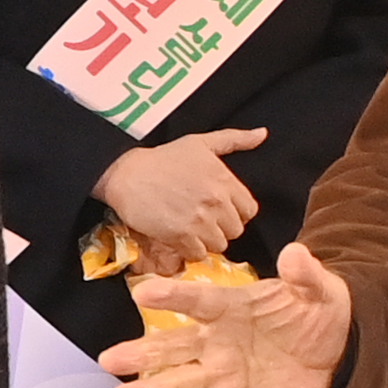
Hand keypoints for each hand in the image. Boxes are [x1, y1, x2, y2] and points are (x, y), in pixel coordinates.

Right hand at [94, 126, 266, 266]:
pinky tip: (179, 239)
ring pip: (218, 244)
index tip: (219, 211)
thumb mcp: (200, 142)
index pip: (249, 211)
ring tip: (189, 231)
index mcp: (225, 181)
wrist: (125, 174)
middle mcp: (217, 201)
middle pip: (235, 230)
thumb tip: (262, 133)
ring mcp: (199, 220)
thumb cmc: (162, 158)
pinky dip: (189, 250)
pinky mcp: (180, 235)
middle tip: (202, 221)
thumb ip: (235, 139)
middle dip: (221, 228)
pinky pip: (198, 254)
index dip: (235, 213)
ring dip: (205, 241)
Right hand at [103, 241, 353, 387]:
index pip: (198, 301)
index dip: (172, 297)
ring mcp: (217, 373)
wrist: (334, 359)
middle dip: (141, 353)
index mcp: (231, 308)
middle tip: (110, 360)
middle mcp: (214, 340)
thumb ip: (306, 276)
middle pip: (173, 346)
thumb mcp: (321, 292)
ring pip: (176, 381)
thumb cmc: (318, 318)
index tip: (142, 293)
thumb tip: (296, 252)